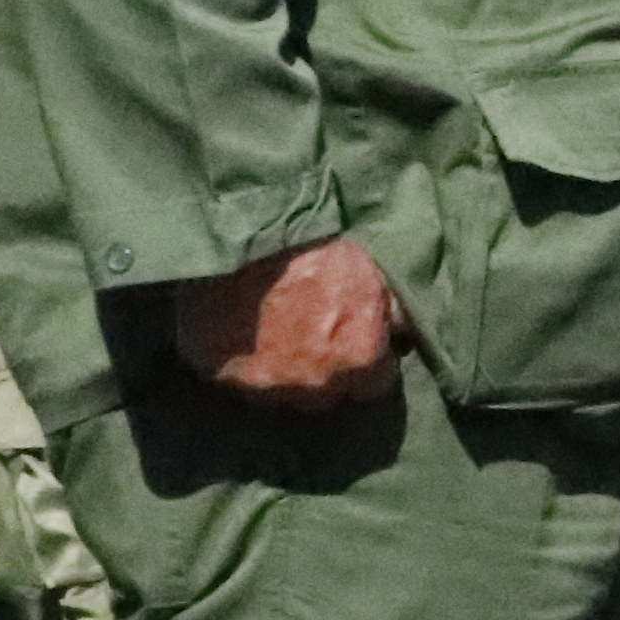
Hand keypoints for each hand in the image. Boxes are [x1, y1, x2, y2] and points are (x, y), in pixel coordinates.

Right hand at [168, 234, 401, 409]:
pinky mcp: (215, 371)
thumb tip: (404, 337)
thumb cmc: (321, 242)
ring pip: (274, 393)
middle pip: (321, 396)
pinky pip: (229, 378)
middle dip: (320, 372)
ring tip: (270, 336)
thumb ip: (393, 314)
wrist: (251, 223)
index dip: (363, 363)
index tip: (351, 344)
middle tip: (307, 336)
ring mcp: (260, 384)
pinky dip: (233, 361)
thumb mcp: (376, 272)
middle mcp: (312, 384)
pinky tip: (237, 332)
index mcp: (359, 361)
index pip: (371, 387)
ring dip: (276, 372)